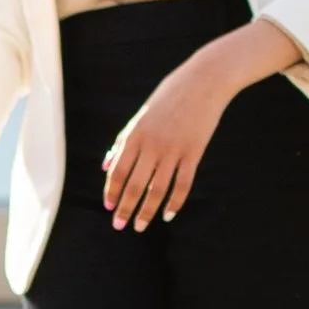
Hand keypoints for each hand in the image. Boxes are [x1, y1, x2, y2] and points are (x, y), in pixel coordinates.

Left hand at [101, 18, 296, 227]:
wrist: (203, 82)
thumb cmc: (168, 98)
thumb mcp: (140, 116)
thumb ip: (123, 142)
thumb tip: (106, 165)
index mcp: (135, 135)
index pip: (118, 171)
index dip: (112, 192)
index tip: (109, 208)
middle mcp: (152, 145)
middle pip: (135, 185)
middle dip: (126, 209)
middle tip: (121, 226)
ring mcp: (174, 150)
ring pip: (157, 190)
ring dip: (147, 211)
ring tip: (141, 226)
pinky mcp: (194, 153)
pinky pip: (183, 185)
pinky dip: (175, 203)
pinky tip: (168, 215)